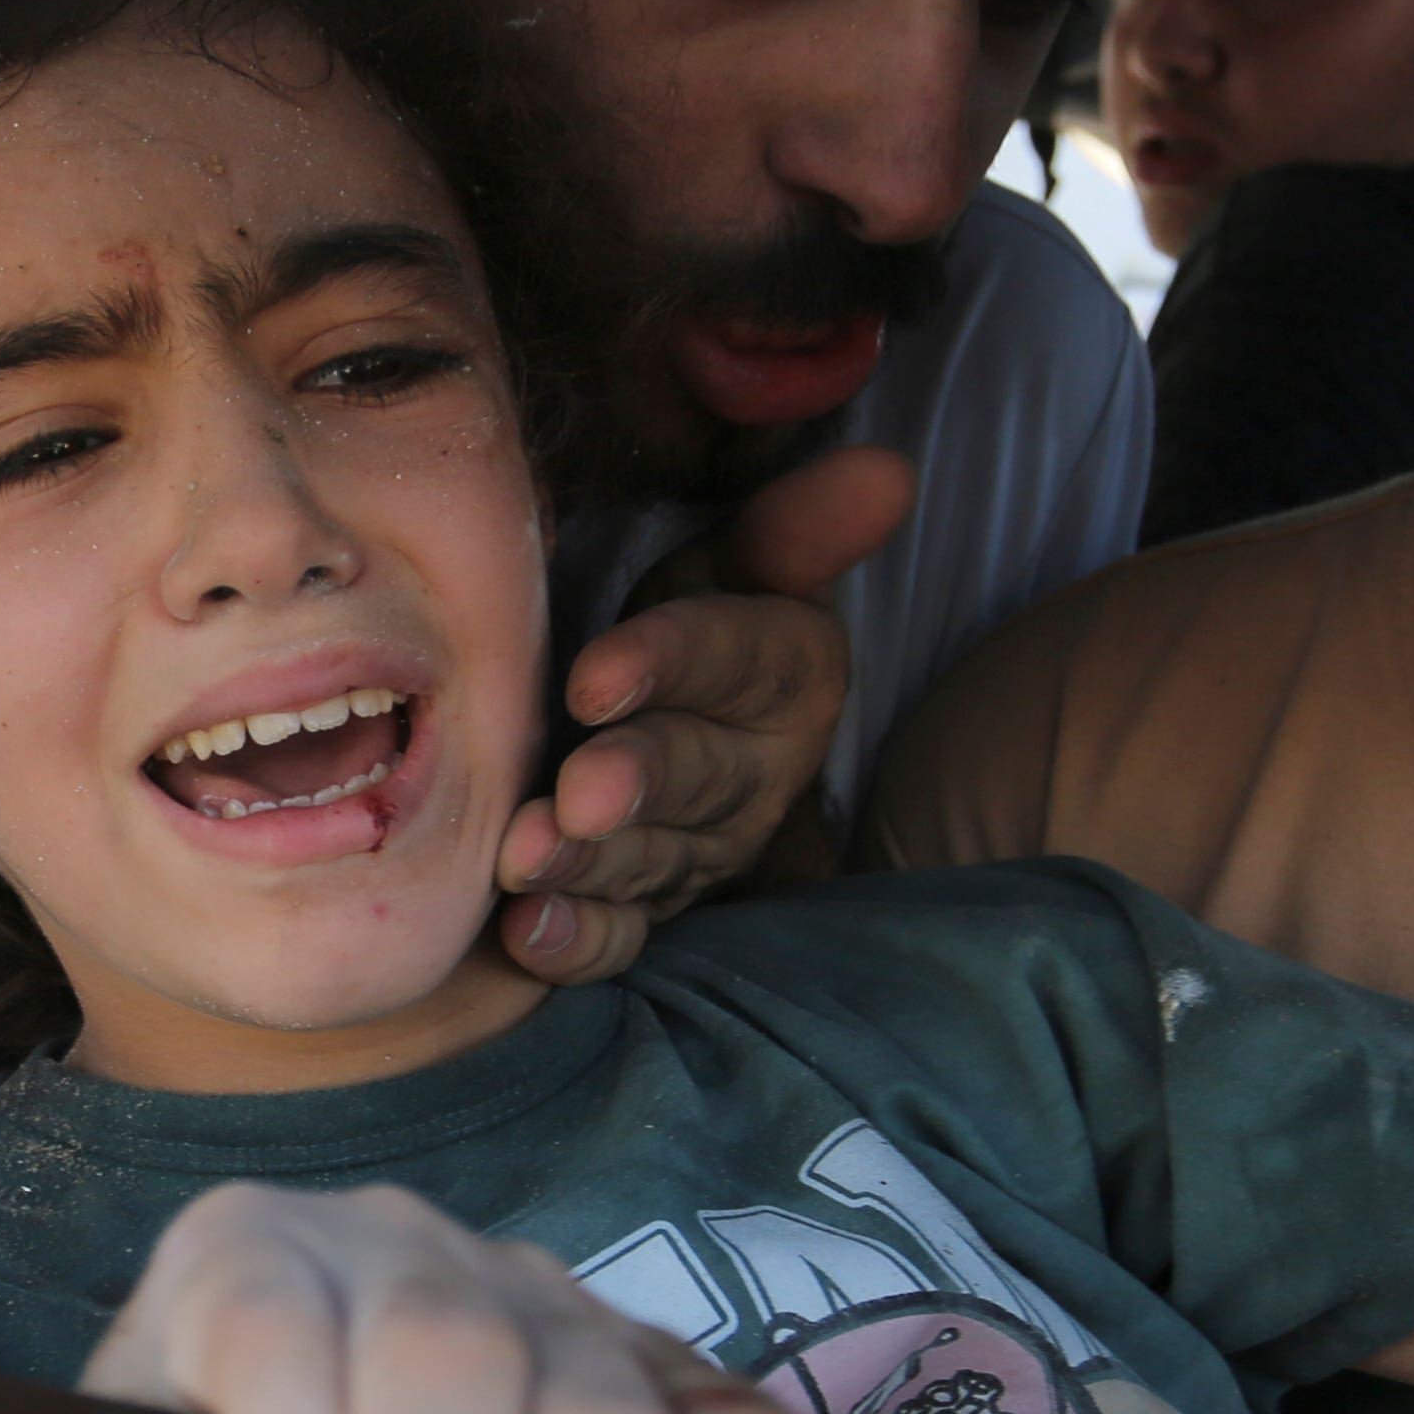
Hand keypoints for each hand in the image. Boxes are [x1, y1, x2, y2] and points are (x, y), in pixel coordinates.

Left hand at [498, 445, 914, 982]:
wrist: (667, 723)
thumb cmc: (691, 623)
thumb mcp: (740, 563)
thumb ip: (797, 526)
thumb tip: (887, 470)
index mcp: (787, 675)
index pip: (738, 658)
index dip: (668, 664)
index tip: (594, 675)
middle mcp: (753, 776)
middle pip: (697, 775)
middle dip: (638, 783)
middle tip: (578, 794)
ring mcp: (698, 854)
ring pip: (652, 862)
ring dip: (591, 866)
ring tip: (526, 858)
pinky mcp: (646, 913)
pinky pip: (622, 939)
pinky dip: (577, 942)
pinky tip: (528, 933)